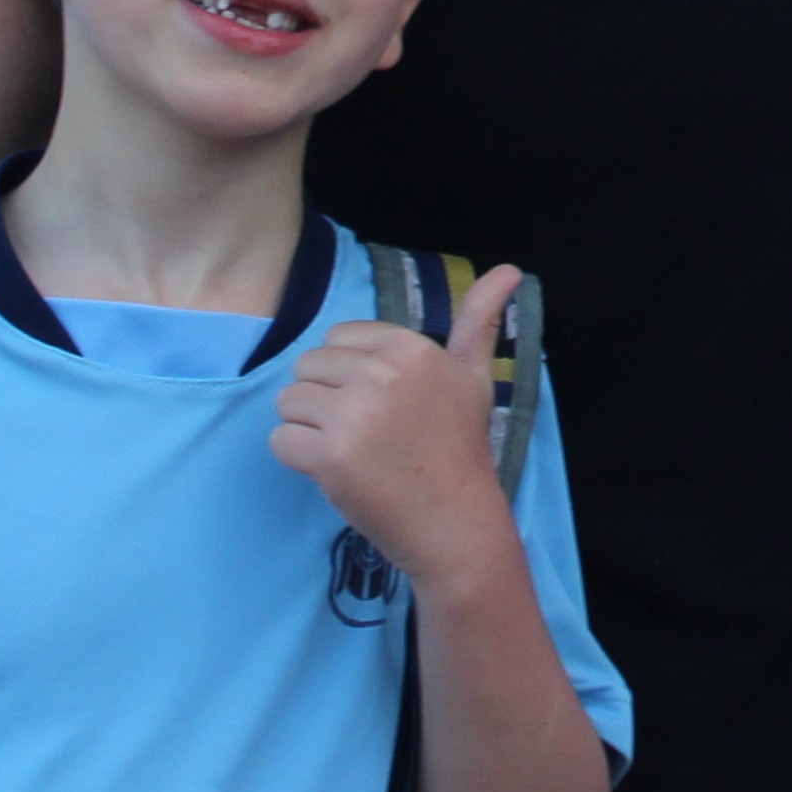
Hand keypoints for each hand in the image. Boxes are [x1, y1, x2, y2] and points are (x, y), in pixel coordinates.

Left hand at [272, 267, 524, 598]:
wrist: (456, 524)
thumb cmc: (461, 449)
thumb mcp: (475, 376)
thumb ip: (480, 320)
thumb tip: (511, 267)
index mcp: (411, 348)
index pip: (338, 338)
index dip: (350, 374)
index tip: (381, 406)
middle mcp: (382, 374)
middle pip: (308, 366)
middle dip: (325, 400)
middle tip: (366, 434)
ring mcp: (354, 415)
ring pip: (289, 402)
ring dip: (309, 429)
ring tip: (351, 451)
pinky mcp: (330, 456)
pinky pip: (280, 440)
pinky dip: (298, 459)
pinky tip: (335, 472)